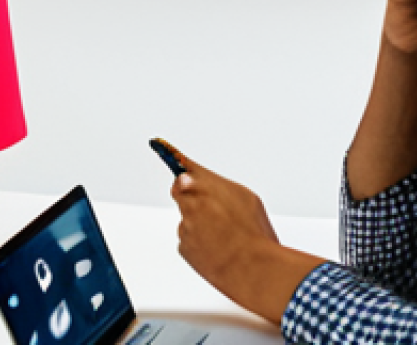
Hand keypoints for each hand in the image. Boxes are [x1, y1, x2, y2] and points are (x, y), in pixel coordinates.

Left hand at [170, 147, 322, 323]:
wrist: (255, 269)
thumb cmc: (256, 233)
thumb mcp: (247, 198)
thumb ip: (220, 187)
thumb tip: (207, 187)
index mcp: (206, 184)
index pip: (183, 165)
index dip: (174, 159)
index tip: (160, 147)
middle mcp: (191, 201)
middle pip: (182, 192)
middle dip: (192, 197)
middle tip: (213, 210)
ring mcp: (185, 225)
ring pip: (188, 220)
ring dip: (200, 226)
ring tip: (225, 237)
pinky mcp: (184, 246)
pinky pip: (190, 242)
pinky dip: (200, 245)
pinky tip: (219, 251)